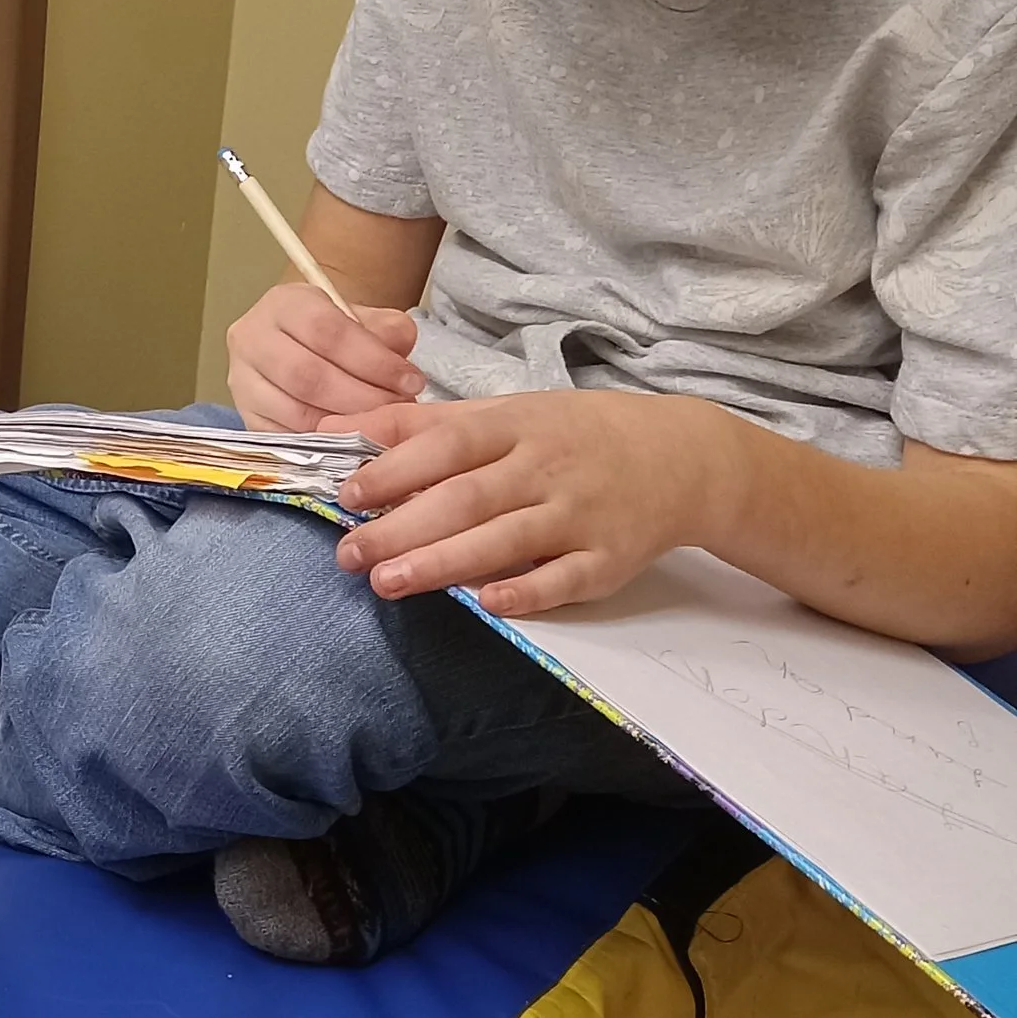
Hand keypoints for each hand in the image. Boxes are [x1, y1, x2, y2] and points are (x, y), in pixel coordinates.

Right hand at [225, 284, 426, 429]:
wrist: (296, 343)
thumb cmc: (333, 332)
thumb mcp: (364, 318)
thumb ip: (389, 332)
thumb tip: (402, 370)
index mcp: (283, 304)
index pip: (328, 331)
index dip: (373, 361)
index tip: (410, 381)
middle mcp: (252, 339)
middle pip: (308, 376)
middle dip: (361, 397)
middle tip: (397, 408)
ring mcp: (242, 381)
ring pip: (295, 412)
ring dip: (344, 425)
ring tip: (379, 425)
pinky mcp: (246, 416)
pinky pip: (286, 438)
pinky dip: (322, 444)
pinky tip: (350, 440)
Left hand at [335, 390, 743, 614]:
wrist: (681, 457)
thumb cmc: (572, 435)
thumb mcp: (506, 415)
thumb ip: (423, 425)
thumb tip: (335, 427)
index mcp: (518, 426)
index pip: (448, 444)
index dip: (396, 469)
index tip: (348, 494)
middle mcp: (547, 468)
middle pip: (467, 498)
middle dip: (403, 528)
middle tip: (349, 556)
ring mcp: (580, 515)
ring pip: (505, 540)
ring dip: (444, 563)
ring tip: (387, 583)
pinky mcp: (607, 560)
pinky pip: (563, 580)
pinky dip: (527, 592)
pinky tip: (485, 602)